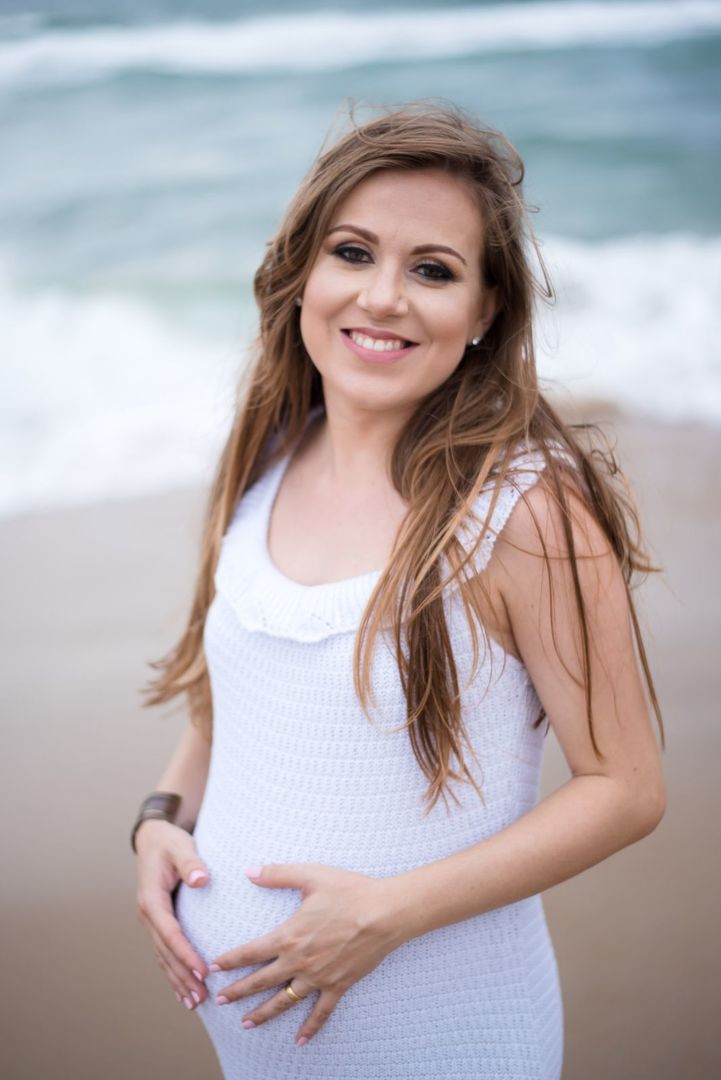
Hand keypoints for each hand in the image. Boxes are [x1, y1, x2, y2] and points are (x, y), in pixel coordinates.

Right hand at [134, 818, 210, 1010]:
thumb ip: (191, 862)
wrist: (152, 838)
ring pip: (162, 956)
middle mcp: (147, 914)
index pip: (170, 933)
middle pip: (165, 952)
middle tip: (201, 998)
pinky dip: (172, 970)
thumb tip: (201, 879)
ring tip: (194, 1002)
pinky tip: (182, 988)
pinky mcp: (157, 921)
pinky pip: (163, 951)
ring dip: (177, 979)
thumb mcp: (181, 845)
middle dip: (183, 976)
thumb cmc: (169, 841)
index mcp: (151, 899)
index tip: (203, 972)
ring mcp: (150, 920)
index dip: (186, 954)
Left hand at [208, 863, 401, 1045]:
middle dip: (238, 992)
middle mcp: (299, 961)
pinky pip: (321, 1012)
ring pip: (285, 1001)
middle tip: (219, 1000)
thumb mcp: (311, 875)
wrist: (385, 913)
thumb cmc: (349, 890)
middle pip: (261, 981)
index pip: (251, 952)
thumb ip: (277, 874)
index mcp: (289, 936)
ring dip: (263, 1014)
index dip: (230, 960)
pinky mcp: (338, 985)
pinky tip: (300, 1041)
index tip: (213, 967)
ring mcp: (319, 977)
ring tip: (246, 1024)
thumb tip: (249, 871)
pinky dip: (310, 1028)